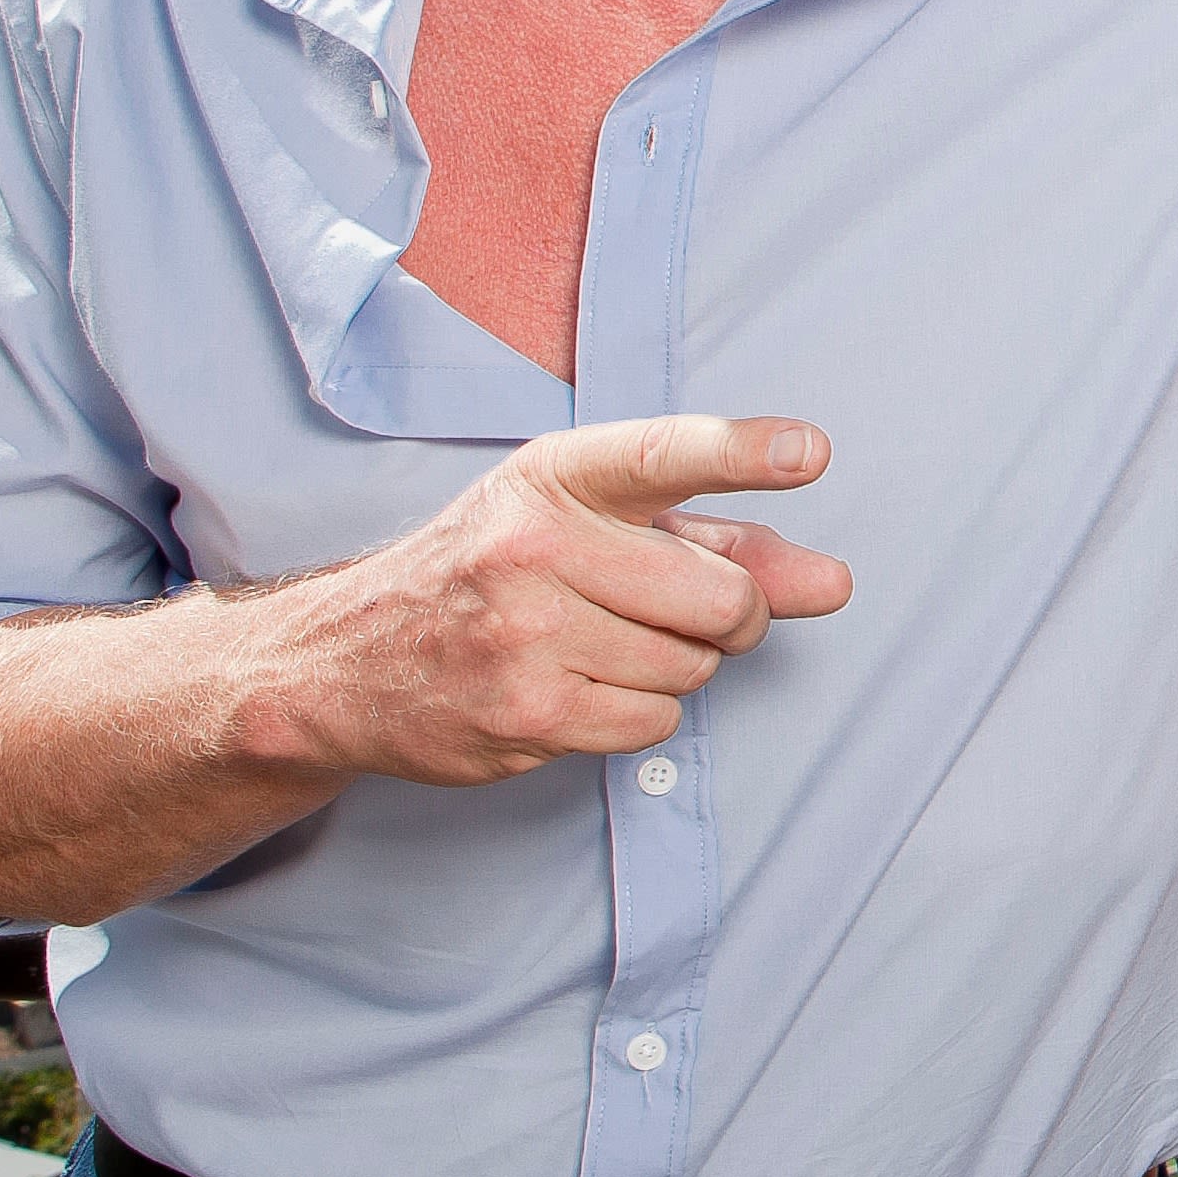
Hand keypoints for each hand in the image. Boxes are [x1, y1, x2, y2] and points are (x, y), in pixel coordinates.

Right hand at [248, 414, 849, 789]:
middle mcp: (535, 546)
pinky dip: (640, 714)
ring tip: (603, 644)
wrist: (347, 659)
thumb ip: (719, 540)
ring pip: (692, 668)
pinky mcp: (523, 715)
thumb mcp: (589, 522)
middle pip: (720, 597)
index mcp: (555, 477)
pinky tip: (580, 686)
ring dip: (675, 666)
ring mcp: (524, 636)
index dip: (743, 452)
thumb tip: (830, 584)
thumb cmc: (493, 571)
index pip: (663, 454)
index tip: (809, 451)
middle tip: (690, 611)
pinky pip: (653, 724)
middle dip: (731, 615)